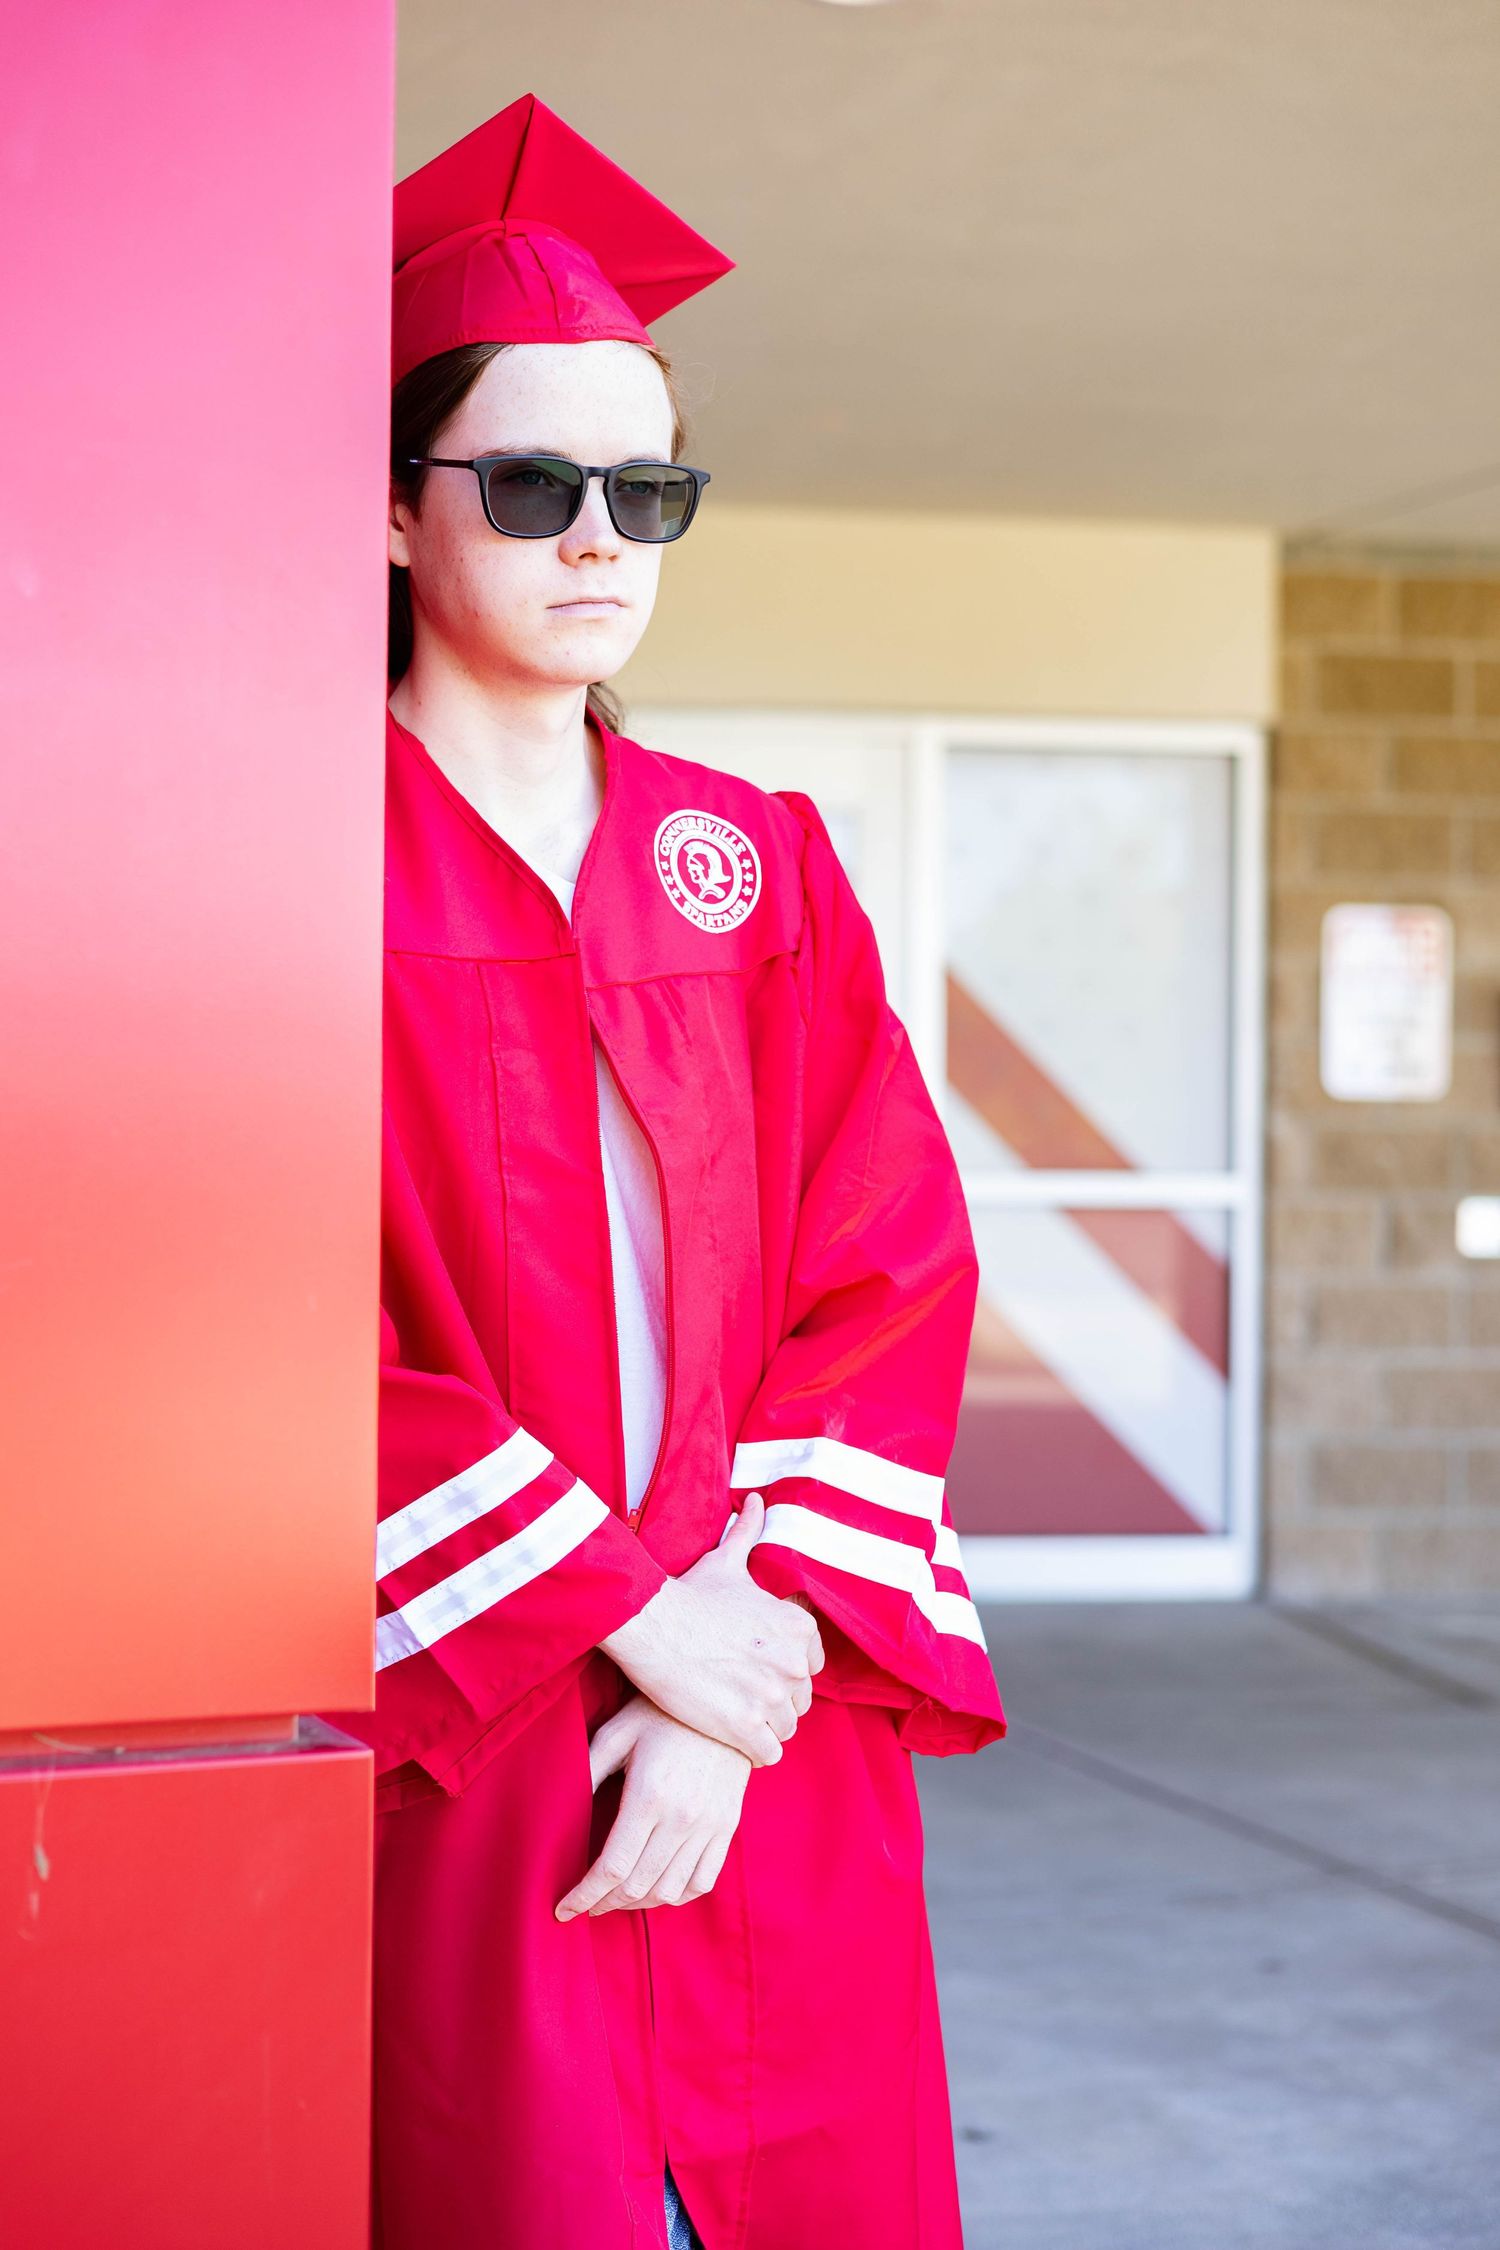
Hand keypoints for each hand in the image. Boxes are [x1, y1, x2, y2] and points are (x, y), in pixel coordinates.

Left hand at [555, 1696, 749, 1920]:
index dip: (584, 1896)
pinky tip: (657, 1889)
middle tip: (586, 1904)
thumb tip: (558, 1811)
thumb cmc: (661, 1711)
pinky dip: (677, 1895)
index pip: (612, 1868)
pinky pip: (703, 1881)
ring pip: (670, 1891)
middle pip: (637, 1886)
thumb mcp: (617, 1732)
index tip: (564, 1909)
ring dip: (638, 1903)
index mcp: (649, 1796)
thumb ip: (588, 1771)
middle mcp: (682, 1818)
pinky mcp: (727, 1826)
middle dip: (604, 1903)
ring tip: (616, 1897)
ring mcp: (710, 1825)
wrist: (725, 1700)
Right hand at [600, 1492, 823, 1765]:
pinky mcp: (746, 1728)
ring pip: (786, 1728)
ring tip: (736, 1716)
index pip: (811, 1666)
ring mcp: (771, 1697)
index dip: (783, 1670)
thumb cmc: (688, 1594)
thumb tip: (758, 1500)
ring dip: (765, 1727)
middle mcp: (793, 1662)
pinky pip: (769, 1753)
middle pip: (800, 1699)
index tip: (756, 1669)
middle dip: (775, 1700)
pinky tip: (731, 1737)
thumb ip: (749, 1534)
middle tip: (741, 1694)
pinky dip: (753, 1751)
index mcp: (798, 1627)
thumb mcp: (725, 1563)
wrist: (650, 1625)